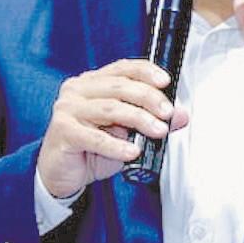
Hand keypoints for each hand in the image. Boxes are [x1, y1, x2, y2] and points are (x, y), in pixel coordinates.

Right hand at [37, 59, 187, 197]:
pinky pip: (94, 137)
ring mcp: (68, 109)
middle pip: (120, 86)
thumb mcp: (127, 132)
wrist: (62, 174)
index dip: (146, 72)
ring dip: (139, 119)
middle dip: (149, 98)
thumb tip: (180, 116)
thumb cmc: (92, 148)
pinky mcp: (63, 132)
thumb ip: (152, 120)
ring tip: (158, 131)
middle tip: (168, 113)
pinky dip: (117, 145)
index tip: (166, 82)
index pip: (123, 68)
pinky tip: (132, 152)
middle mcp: (78, 90)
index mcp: (93, 81)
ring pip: (110, 109)